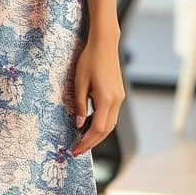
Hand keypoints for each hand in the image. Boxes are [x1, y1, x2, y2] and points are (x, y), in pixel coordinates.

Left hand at [71, 33, 124, 156]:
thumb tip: (79, 125)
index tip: (76, 149)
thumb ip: (80, 105)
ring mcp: (120, 98)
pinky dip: (102, 123)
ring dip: (98, 134)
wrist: (104, 45)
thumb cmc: (89, 60)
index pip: (98, 129)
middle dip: (92, 142)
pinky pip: (111, 114)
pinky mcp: (119, 94)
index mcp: (106, 99)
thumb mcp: (79, 83)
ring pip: (111, 124)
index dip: (86, 142)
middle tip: (78, 149)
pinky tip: (90, 124)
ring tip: (82, 140)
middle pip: (106, 130)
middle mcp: (116, 101)